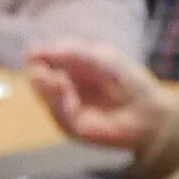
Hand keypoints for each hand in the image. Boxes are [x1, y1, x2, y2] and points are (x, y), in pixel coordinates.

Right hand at [24, 43, 166, 152]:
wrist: (148, 111)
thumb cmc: (128, 81)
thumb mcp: (100, 57)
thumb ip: (70, 52)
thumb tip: (30, 51)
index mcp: (72, 69)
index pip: (43, 61)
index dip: (37, 56)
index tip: (33, 53)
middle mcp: (65, 89)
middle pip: (37, 79)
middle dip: (38, 75)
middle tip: (45, 72)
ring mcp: (65, 109)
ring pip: (42, 97)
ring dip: (46, 87)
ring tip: (59, 82)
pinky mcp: (69, 127)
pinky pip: (56, 113)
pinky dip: (60, 101)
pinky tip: (68, 95)